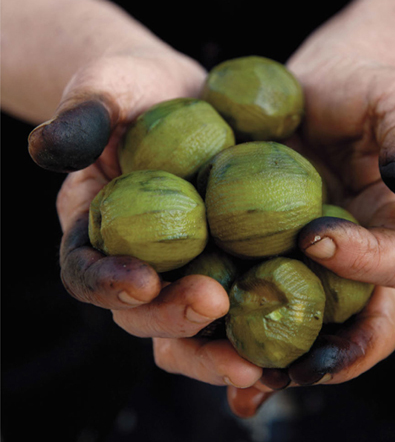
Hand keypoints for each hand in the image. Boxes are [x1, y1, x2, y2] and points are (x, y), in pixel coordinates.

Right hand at [30, 49, 262, 389]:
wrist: (183, 93)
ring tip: (257, 358)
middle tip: (214, 305)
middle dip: (175, 318)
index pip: (87, 270)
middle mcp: (139, 258)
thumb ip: (81, 115)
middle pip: (144, 312)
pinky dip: (264, 322)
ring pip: (195, 322)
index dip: (108, 284)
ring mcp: (188, 263)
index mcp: (96, 229)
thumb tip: (46, 146)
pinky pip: (247, 296)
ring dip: (221, 346)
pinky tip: (299, 331)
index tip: (142, 283)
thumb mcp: (106, 87)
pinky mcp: (234, 256)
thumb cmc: (135, 88)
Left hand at [226, 0, 394, 416]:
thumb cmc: (368, 92)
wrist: (319, 90)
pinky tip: (184, 331)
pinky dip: (223, 320)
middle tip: (276, 366)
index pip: (393, 266)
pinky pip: (244, 288)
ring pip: (291, 320)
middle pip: (345, 321)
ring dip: (261, 352)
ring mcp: (302, 259)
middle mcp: (349, 259)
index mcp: (392, 232)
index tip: (317, 237)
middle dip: (317, 350)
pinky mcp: (260, 248)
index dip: (364, 263)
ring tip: (224, 367)